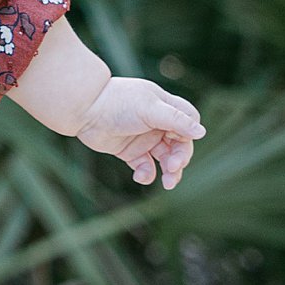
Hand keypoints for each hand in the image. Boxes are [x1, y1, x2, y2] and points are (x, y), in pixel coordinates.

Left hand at [72, 76, 203, 188]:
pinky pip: (145, 167)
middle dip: (180, 158)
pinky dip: (147, 174)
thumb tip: (202, 133)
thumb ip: (176, 120)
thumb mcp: (150, 109)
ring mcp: (143, 138)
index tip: (182, 141)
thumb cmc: (117, 102)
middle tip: (173, 168)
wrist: (83, 109)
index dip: (189, 134)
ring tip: (168, 182)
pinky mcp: (130, 151)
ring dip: (170, 171)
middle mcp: (156, 123)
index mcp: (164, 107)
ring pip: (165, 159)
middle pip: (180, 145)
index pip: (189, 123)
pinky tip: (140, 176)